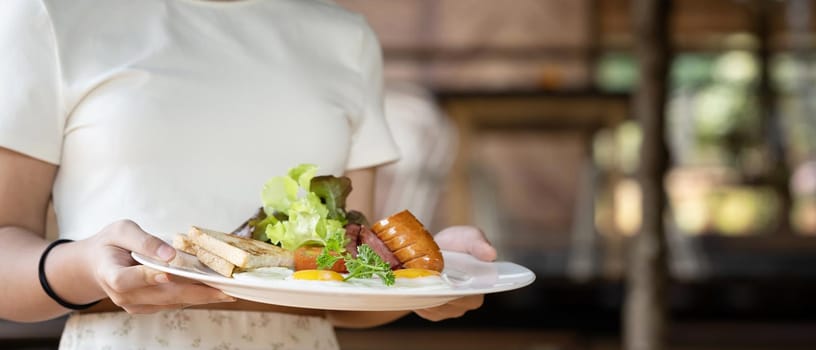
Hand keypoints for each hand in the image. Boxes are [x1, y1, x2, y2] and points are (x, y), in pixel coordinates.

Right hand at [82, 220, 234, 313]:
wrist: (97, 265)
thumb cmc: (111, 244)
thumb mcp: (121, 230)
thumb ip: (144, 240)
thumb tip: (169, 253)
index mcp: (110, 274)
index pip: (127, 280)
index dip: (148, 277)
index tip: (169, 272)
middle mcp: (124, 296)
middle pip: (161, 296)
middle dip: (195, 292)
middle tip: (224, 289)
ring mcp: (136, 305)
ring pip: (172, 302)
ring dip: (201, 297)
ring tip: (228, 291)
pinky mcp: (148, 307)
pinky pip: (174, 303)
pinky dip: (195, 296)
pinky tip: (215, 290)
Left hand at [413, 225, 495, 320]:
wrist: (431, 248)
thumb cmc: (456, 243)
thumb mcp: (469, 237)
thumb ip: (479, 244)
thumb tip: (491, 254)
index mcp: (481, 288)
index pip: (471, 297)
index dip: (458, 291)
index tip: (445, 279)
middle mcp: (465, 304)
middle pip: (451, 305)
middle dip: (438, 291)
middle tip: (425, 276)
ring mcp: (447, 310)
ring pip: (435, 308)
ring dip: (425, 294)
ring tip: (416, 278)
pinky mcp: (430, 312)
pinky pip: (423, 309)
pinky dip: (416, 297)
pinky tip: (412, 285)